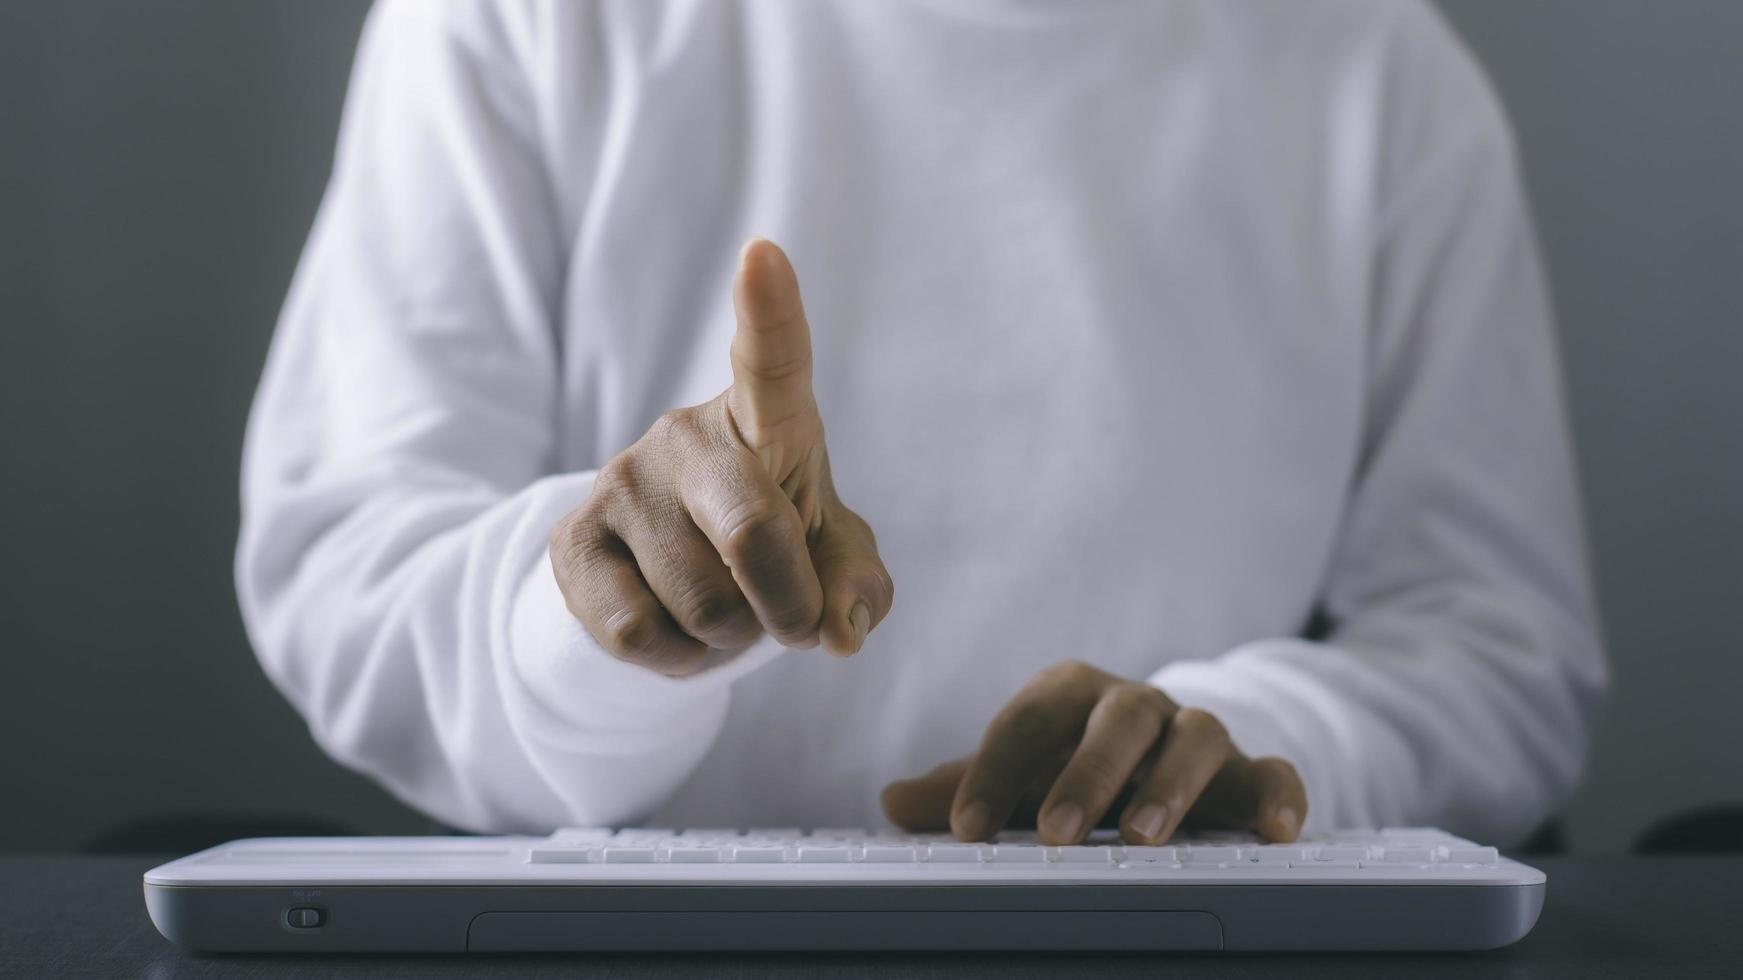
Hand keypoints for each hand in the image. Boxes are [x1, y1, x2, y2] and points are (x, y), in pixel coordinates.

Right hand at [548, 239, 892, 673]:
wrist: (670, 585)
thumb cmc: (772, 547)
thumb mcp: (832, 557)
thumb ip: (858, 583)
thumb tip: (841, 629)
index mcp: (767, 418)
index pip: (771, 358)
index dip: (770, 309)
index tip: (764, 255)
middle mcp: (687, 433)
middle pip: (753, 537)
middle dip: (788, 608)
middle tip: (790, 622)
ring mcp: (622, 482)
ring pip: (702, 606)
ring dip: (731, 638)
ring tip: (721, 611)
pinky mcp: (573, 540)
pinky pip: (640, 634)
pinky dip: (678, 662)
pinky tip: (676, 632)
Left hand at [881, 661, 1305, 844]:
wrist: (1155, 756)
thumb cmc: (1074, 766)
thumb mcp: (1019, 776)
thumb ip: (962, 788)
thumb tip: (892, 801)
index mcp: (1071, 696)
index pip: (1027, 721)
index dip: (994, 770)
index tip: (966, 826)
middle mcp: (1137, 706)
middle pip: (1118, 721)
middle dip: (1086, 774)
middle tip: (1054, 832)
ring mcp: (1198, 734)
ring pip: (1197, 738)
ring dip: (1171, 785)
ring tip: (1144, 836)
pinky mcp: (1250, 773)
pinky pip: (1276, 773)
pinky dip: (1281, 795)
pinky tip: (1276, 830)